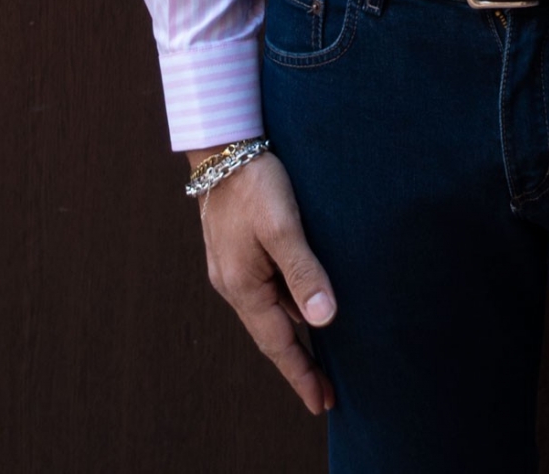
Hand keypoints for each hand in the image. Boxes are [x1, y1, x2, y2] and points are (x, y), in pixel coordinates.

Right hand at [193, 148, 337, 414]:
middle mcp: (234, 284)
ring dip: (293, 336)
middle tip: (326, 393)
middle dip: (299, 363)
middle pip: (272, 334)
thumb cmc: (255, 182)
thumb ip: (304, 272)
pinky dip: (285, 307)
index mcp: (243, 287)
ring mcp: (234, 268)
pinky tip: (300, 307)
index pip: (277, 344)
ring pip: (269, 312)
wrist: (222, 145)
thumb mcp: (283, 226)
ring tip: (319, 358)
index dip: (301, 374)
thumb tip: (324, 320)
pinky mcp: (238, 250)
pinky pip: (266, 291)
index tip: (321, 404)